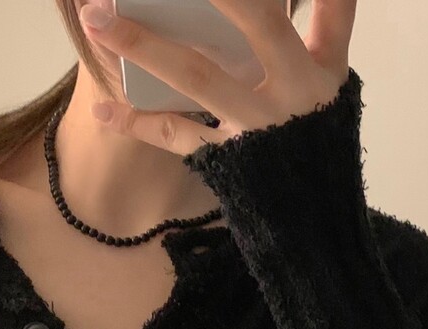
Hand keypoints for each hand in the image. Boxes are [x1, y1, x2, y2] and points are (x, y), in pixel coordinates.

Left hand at [75, 0, 355, 156]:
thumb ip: (331, 16)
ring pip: (200, 78)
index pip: (305, 8)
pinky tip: (102, 110)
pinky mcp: (226, 159)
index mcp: (317, 66)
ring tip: (94, 19)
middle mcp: (292, 92)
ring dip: (145, 45)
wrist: (313, 209)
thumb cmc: (317, 128)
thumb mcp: (333, 73)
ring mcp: (255, 126)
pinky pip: (177, 136)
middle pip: (257, 21)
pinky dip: (137, 123)